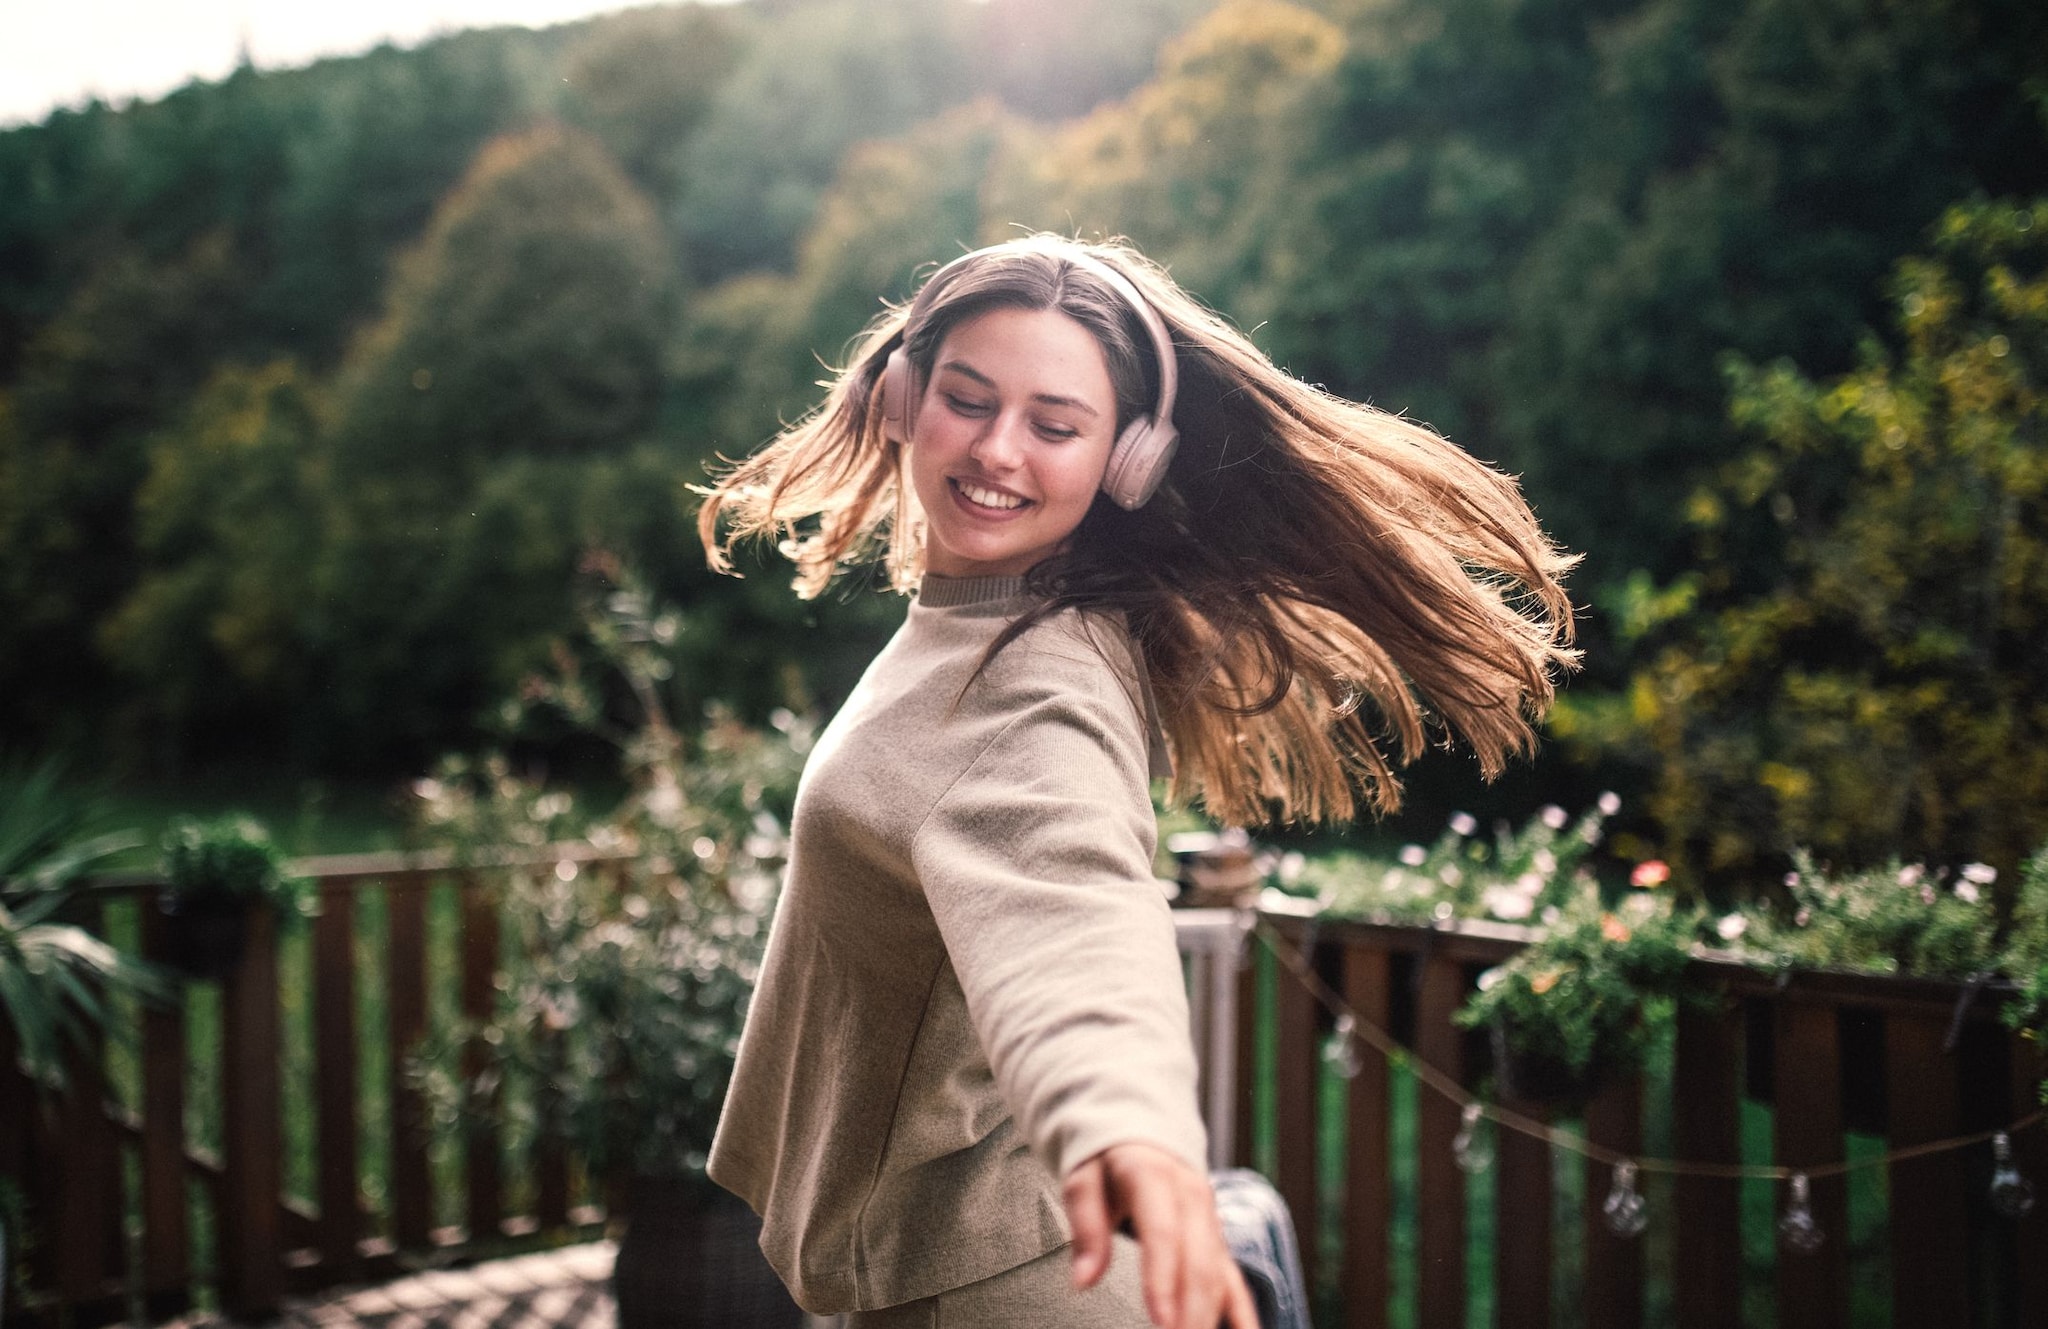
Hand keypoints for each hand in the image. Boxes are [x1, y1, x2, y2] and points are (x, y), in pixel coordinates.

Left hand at [1062, 1141, 1260, 1328]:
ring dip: (1208, 1318)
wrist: (1141, 1133)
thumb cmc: (1109, 1162)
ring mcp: (1209, 1219)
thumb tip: (1084, 1280)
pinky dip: (1243, 1313)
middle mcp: (1191, 1198)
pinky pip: (1234, 1279)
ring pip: (1217, 1275)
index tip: (1160, 1320)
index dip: (1162, 1279)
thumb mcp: (1083, 1181)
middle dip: (1190, 1313)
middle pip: (1198, 1263)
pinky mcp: (1216, 1239)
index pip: (1163, 1233)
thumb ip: (1086, 1228)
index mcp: (1155, 1177)